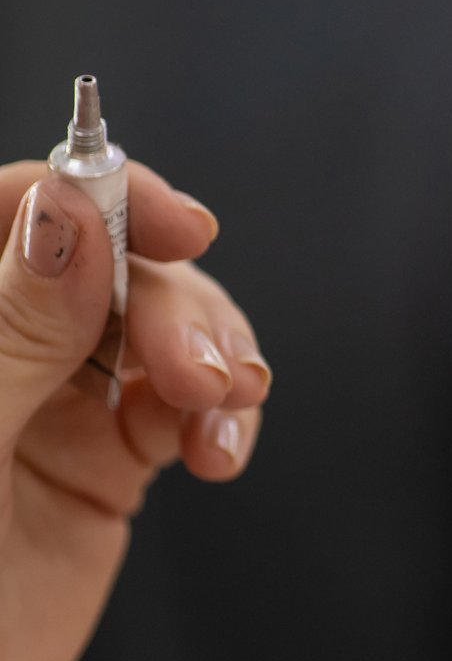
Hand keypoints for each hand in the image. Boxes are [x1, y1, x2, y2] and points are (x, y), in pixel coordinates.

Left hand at [0, 160, 269, 660]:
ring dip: (215, 360)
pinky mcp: (99, 467)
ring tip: (220, 423)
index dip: (103, 193)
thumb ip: (12, 326)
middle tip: (200, 376)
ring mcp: (46, 405)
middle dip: (176, 306)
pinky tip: (218, 451)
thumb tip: (74, 206)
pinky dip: (221, 417)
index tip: (179, 224)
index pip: (18, 202)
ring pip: (162, 328)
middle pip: (113, 263)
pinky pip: (182, 406)